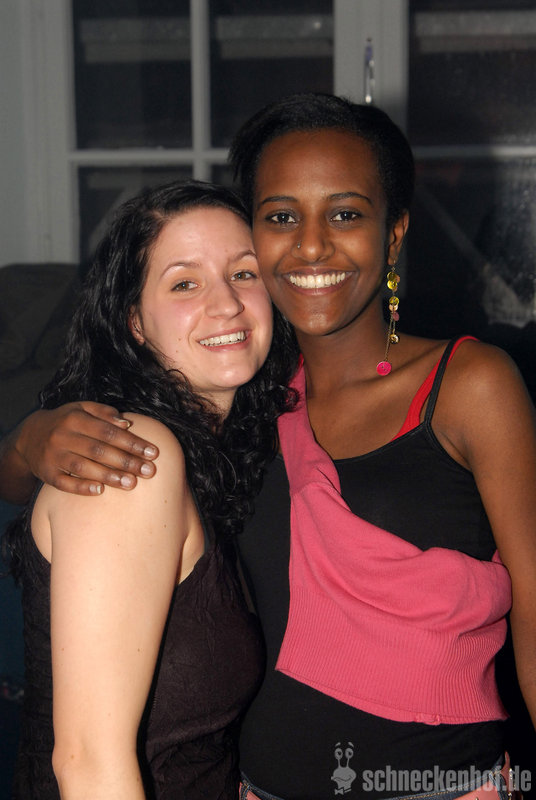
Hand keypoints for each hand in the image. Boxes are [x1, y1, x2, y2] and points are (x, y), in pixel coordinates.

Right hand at [16, 402, 158, 495]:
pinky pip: (64, 483)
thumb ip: (104, 413)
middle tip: (149, 471)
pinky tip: (100, 491)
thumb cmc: (65, 422)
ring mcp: (52, 456)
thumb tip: (126, 424)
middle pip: (98, 450)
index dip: (132, 442)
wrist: (29, 437)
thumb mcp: (81, 409)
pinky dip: (81, 487)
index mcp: (74, 418)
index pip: (108, 431)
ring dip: (108, 476)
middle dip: (126, 461)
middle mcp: (62, 436)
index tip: (152, 452)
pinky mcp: (46, 474)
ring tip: (131, 483)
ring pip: (83, 467)